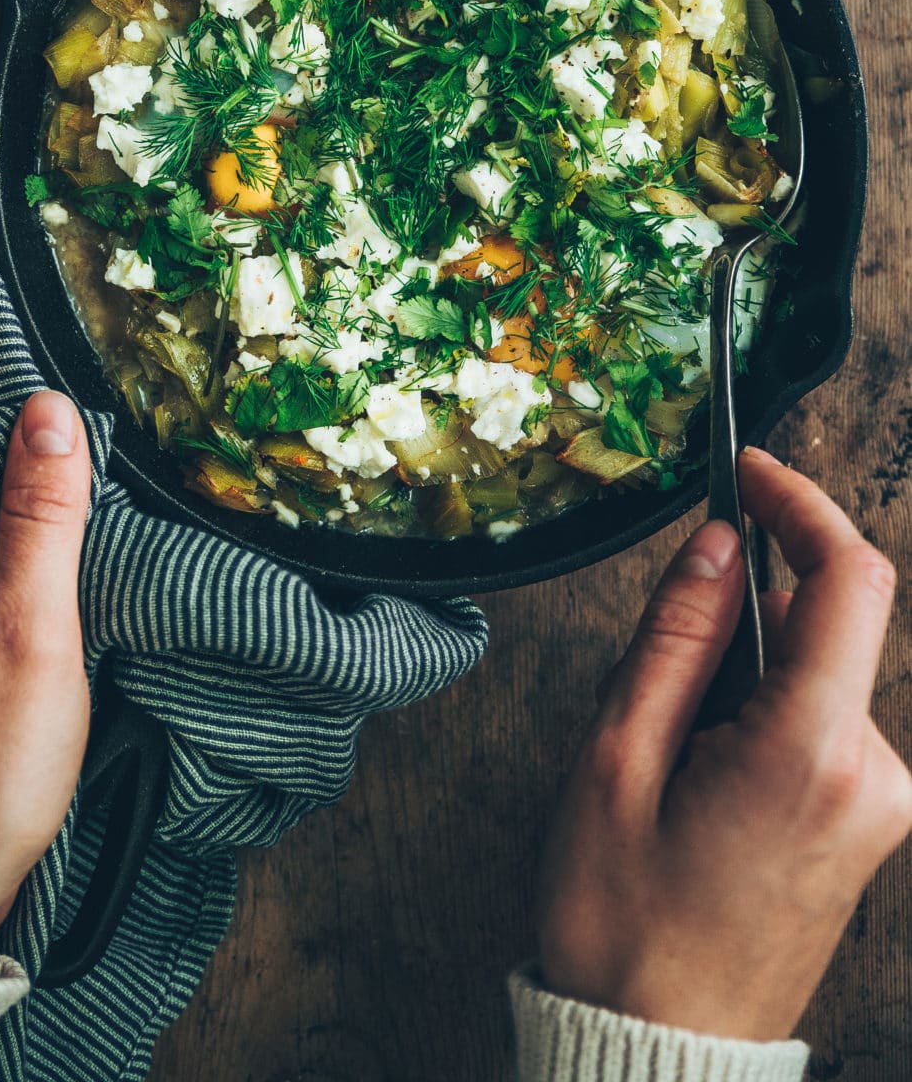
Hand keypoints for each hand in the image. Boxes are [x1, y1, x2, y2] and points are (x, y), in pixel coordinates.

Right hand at [536, 446, 911, 1040]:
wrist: (660, 1051)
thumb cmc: (625, 927)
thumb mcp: (616, 759)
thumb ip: (675, 635)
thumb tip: (719, 541)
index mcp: (811, 752)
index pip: (848, 577)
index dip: (800, 502)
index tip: (747, 470)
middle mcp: (872, 775)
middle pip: (824, 622)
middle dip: (737, 614)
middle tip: (650, 676)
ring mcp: (878, 805)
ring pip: (813, 672)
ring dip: (740, 673)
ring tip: (662, 752)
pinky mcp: (865, 823)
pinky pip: (819, 721)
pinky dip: (757, 712)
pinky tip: (693, 775)